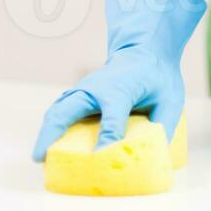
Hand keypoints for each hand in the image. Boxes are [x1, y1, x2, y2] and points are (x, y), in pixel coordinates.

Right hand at [32, 0, 206, 160]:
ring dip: (46, 131)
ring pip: (58, 109)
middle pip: (67, 109)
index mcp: (120, 89)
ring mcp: (85, 89)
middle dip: (52, 133)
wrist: (145, 48)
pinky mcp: (81, 93)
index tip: (98, 161)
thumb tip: (154, 159)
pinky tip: (48, 146)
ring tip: (40, 158)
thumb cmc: (158, 75)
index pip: (111, 119)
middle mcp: (96, 88)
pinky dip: (52, 126)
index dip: (106, 141)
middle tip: (41, 158)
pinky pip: (61, 109)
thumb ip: (163, 126)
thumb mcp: (170, 98)